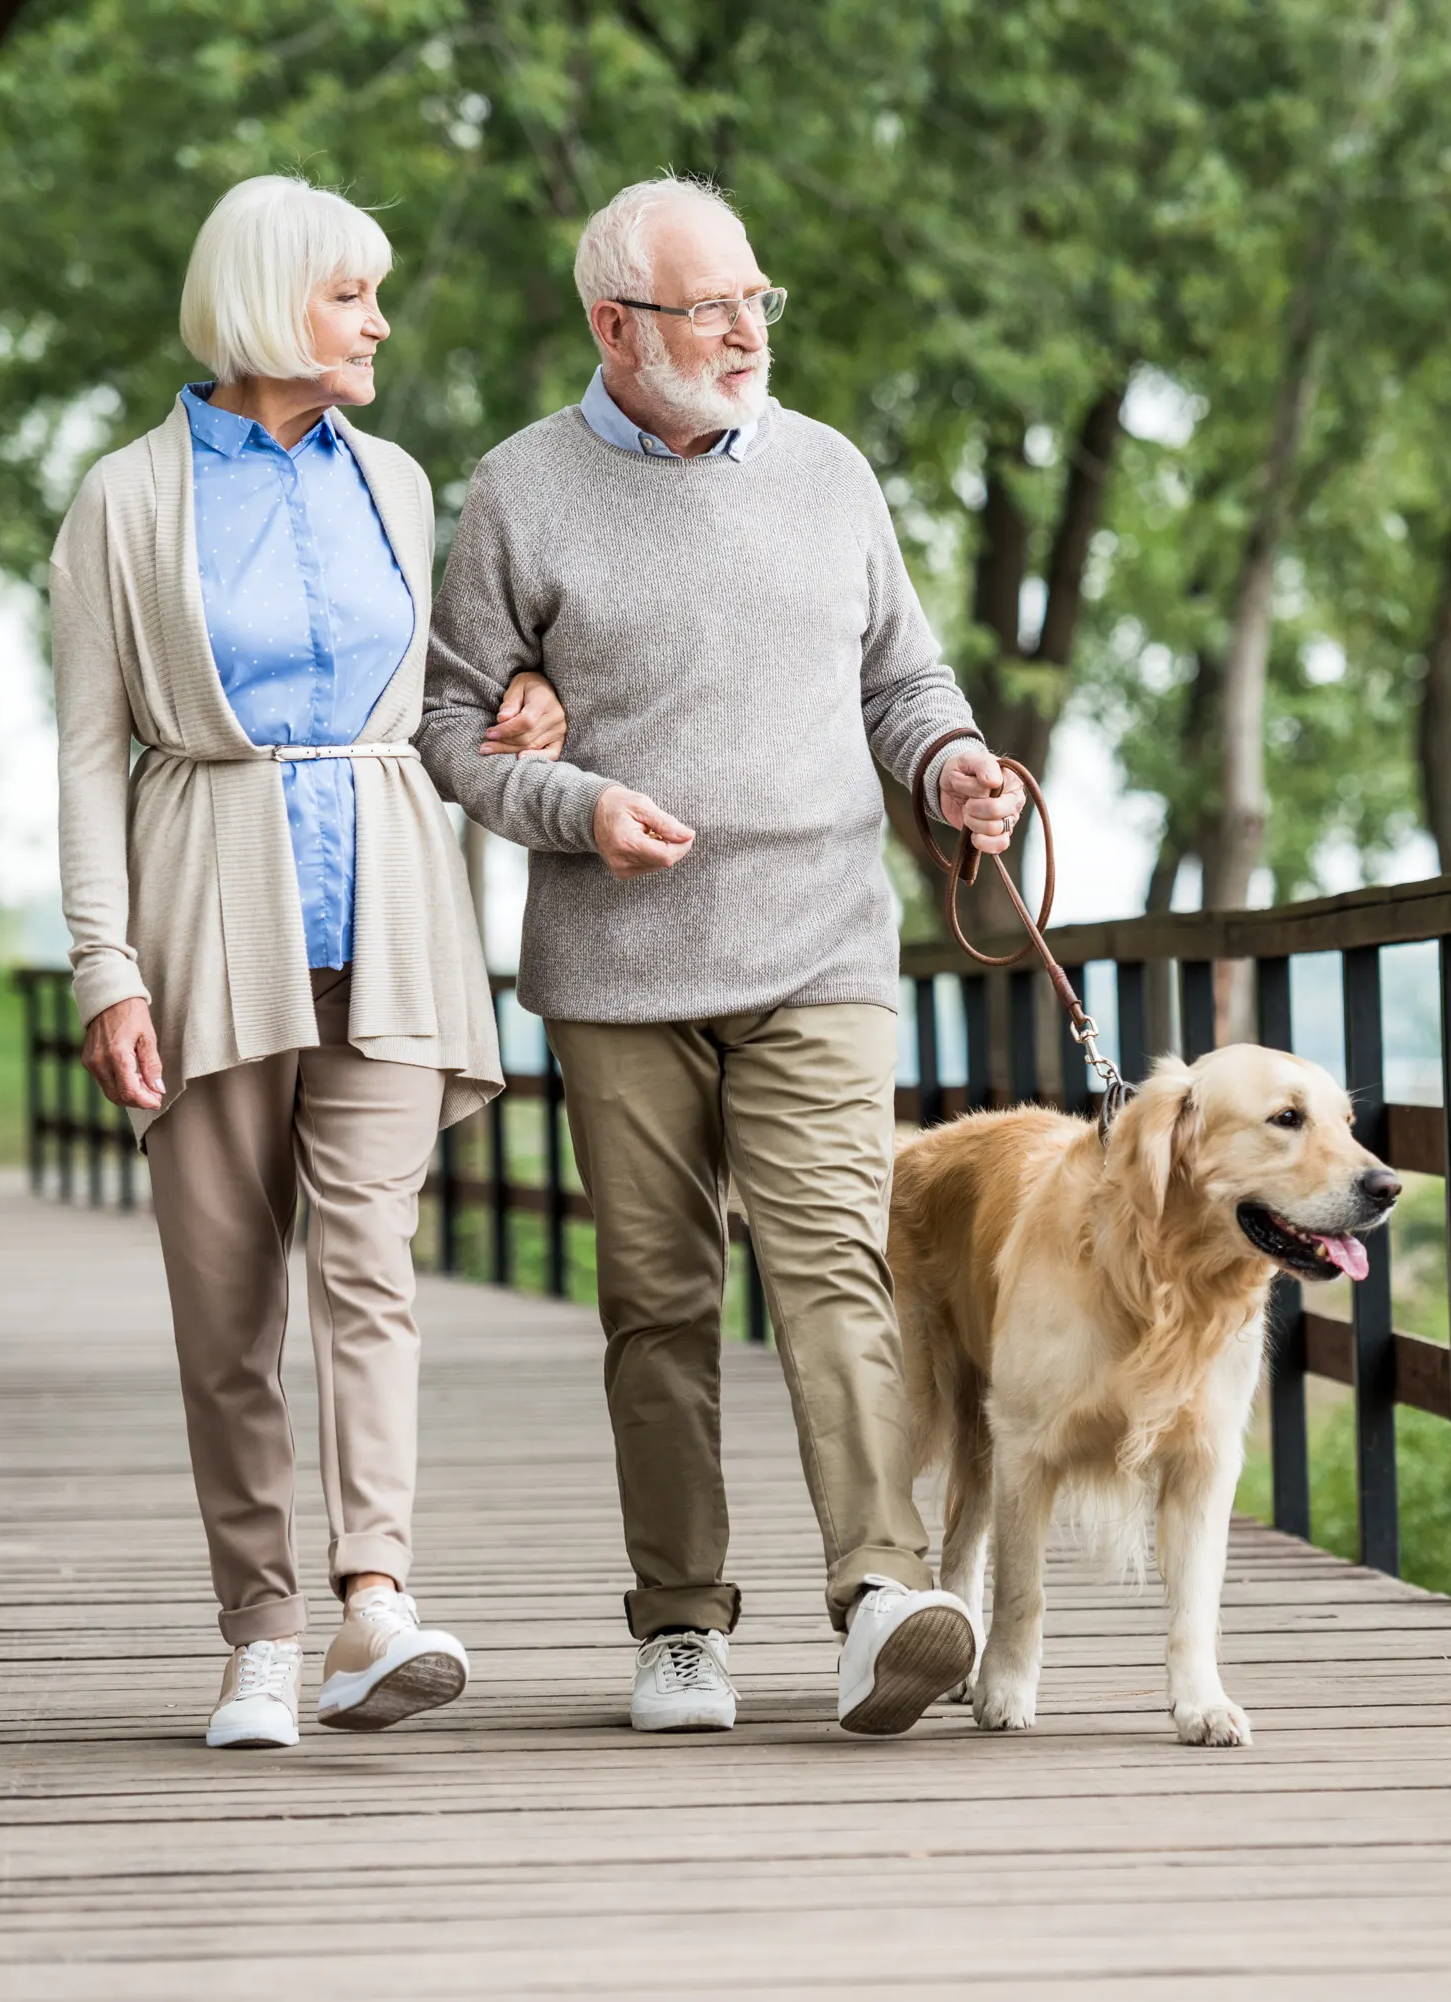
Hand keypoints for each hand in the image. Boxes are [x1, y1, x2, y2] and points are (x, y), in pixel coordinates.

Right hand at [83, 996, 164, 1110]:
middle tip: (154, 1096)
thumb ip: (152, 1065)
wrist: (108, 997)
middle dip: (137, 1101)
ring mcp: (90, 1062)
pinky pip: (103, 1081)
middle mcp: (99, 1062)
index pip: (129, 1092)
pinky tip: (132, 1076)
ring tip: (145, 1085)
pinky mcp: (87, 1060)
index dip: (145, 1102)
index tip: (157, 1101)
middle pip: (117, 1096)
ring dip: (128, 1094)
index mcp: (116, 1055)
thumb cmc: (132, 1013)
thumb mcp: (148, 1037)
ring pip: (109, 1091)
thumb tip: (158, 1089)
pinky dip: (118, 1084)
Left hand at [479, 671, 566, 760]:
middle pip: (526, 738)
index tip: (489, 733)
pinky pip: (550, 755)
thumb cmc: (529, 686)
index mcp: (545, 701)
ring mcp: (559, 731)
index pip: (525, 722)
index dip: (506, 730)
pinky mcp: (559, 740)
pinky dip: (534, 758)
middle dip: (503, 742)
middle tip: (485, 744)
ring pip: (531, 747)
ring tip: (490, 749)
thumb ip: (510, 702)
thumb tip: (502, 719)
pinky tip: (519, 758)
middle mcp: (555, 718)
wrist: (548, 689)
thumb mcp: (517, 685)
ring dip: (509, 750)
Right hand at [592, 786, 694, 879]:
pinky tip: (642, 841)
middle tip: (663, 827)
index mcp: (627, 843)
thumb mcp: (643, 805)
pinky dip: (652, 854)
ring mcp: (621, 869)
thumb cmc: (618, 804)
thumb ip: (666, 823)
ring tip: (648, 833)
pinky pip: (649, 867)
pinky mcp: (622, 873)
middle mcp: (622, 861)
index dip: (682, 846)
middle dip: (672, 845)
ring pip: (658, 865)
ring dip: (661, 849)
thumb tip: (689, 836)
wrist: (592, 812)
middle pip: (664, 862)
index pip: (666, 856)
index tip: (687, 833)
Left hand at [940, 743, 1027, 854]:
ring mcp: (1008, 819)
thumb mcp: (968, 759)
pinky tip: (973, 835)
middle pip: (998, 814)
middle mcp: (1014, 801)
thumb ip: (983, 765)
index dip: (975, 791)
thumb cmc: (963, 770)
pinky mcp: (998, 835)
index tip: (963, 782)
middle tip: (967, 803)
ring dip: (974, 824)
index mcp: (1012, 781)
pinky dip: (983, 843)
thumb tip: (993, 782)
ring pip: (996, 830)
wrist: (950, 785)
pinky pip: (999, 846)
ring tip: (968, 814)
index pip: (997, 791)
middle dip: (974, 809)